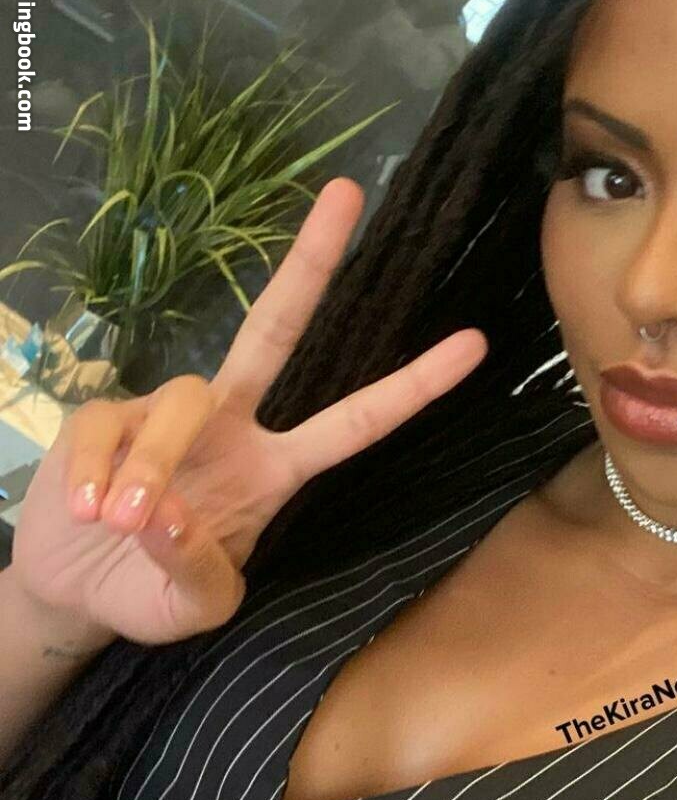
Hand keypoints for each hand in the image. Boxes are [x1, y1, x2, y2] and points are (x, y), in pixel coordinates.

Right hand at [9, 178, 487, 646]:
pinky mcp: (107, 411)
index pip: (356, 423)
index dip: (413, 386)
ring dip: (153, 461)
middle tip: (350, 191)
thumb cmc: (152, 595)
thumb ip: (192, 571)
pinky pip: (111, 422)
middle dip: (311, 263)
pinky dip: (98, 466)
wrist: (78, 592)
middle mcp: (234, 425)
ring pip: (184, 400)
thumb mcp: (191, 607)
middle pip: (275, 329)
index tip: (475, 345)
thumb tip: (163, 512)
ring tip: (119, 520)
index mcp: (277, 469)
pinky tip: (87, 505)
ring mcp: (170, 412)